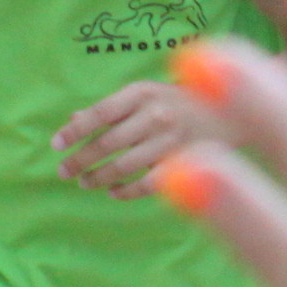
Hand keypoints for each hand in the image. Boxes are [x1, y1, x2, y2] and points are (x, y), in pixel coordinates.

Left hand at [56, 78, 203, 196]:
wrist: (231, 113)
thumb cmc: (177, 101)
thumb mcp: (144, 93)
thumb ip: (111, 107)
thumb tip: (73, 120)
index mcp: (141, 93)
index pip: (98, 114)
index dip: (74, 131)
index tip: (56, 145)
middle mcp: (156, 116)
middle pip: (108, 143)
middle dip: (80, 160)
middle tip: (63, 171)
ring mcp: (172, 141)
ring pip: (124, 166)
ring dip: (99, 177)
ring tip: (84, 182)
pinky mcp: (187, 164)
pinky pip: (149, 184)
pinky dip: (127, 191)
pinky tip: (113, 193)